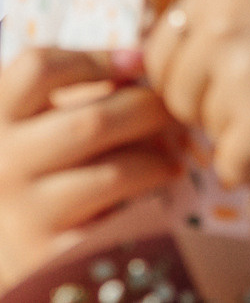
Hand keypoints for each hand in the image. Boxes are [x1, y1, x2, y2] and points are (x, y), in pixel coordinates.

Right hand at [0, 48, 183, 285]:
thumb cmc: (21, 168)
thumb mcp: (26, 124)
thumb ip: (67, 93)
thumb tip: (139, 63)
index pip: (37, 69)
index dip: (95, 57)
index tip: (138, 61)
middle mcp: (1, 163)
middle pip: (91, 121)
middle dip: (147, 109)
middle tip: (172, 109)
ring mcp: (21, 212)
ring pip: (115, 171)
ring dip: (155, 159)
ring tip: (169, 155)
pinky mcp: (48, 252)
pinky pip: (117, 216)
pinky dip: (144, 197)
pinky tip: (154, 185)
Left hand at [145, 0, 249, 185]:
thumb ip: (228, 18)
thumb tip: (168, 70)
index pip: (159, 49)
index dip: (189, 73)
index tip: (228, 79)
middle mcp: (220, 25)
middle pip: (178, 94)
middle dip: (215, 105)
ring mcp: (237, 74)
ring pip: (207, 130)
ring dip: (244, 131)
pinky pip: (231, 165)